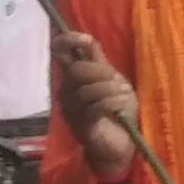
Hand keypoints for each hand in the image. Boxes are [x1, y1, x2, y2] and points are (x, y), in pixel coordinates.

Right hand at [53, 30, 138, 177]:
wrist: (121, 144)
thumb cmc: (117, 110)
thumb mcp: (113, 81)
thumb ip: (100, 63)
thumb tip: (87, 40)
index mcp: (73, 76)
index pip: (60, 53)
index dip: (68, 41)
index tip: (86, 40)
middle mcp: (66, 90)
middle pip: (77, 69)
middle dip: (101, 72)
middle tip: (118, 83)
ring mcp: (71, 108)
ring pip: (86, 89)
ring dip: (110, 90)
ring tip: (122, 95)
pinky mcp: (80, 124)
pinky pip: (94, 106)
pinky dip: (111, 103)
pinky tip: (119, 107)